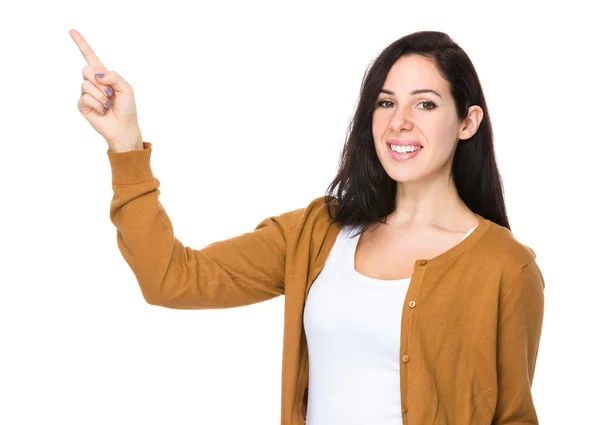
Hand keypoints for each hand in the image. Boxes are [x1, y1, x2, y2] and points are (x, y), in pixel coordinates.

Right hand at [70, 29, 142, 151]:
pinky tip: (102, 111)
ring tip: (108, 104)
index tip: (72, 31)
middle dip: (100, 82)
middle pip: (86, 70)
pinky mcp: (82, 105)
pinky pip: (86, 98)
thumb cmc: (127, 108)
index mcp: (104, 75)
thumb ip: (114, 76)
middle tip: (110, 94)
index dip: (81, 44)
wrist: (124, 127)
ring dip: (101, 96)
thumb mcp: (126, 88)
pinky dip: (97, 104)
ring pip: (86, 84)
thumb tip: (98, 75)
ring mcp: (86, 93)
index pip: (90, 57)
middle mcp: (93, 82)